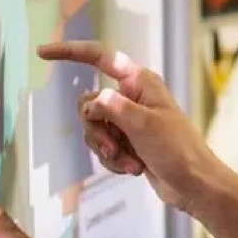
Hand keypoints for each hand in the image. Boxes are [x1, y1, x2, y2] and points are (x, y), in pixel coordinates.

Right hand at [37, 41, 220, 213]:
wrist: (194, 185)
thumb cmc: (178, 150)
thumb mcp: (143, 124)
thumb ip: (113, 107)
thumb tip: (92, 100)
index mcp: (140, 82)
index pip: (100, 58)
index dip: (70, 52)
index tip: (43, 53)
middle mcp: (132, 97)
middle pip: (89, 105)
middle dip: (97, 131)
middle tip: (114, 147)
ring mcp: (129, 121)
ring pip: (94, 130)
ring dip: (108, 150)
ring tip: (132, 163)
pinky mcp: (128, 143)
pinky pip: (104, 148)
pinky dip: (115, 161)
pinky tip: (134, 169)